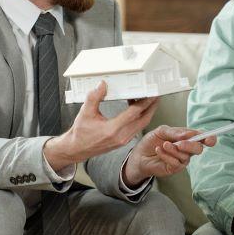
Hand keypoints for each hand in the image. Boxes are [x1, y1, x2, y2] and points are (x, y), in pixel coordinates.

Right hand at [44, 82, 158, 171]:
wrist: (76, 149)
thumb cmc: (80, 133)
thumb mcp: (85, 113)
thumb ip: (94, 97)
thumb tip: (102, 85)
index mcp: (113, 129)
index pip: (134, 113)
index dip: (144, 102)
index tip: (151, 93)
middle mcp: (121, 136)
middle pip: (143, 119)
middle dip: (152, 107)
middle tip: (157, 95)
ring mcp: (124, 140)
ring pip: (141, 124)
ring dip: (147, 112)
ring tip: (149, 100)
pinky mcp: (123, 141)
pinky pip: (137, 128)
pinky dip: (140, 118)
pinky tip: (137, 109)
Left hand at [122, 125, 216, 184]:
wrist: (139, 154)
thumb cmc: (152, 141)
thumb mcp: (162, 131)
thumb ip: (175, 132)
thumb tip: (188, 134)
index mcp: (187, 137)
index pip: (202, 138)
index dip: (209, 138)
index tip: (209, 140)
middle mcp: (187, 149)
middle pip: (198, 149)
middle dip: (191, 145)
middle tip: (180, 143)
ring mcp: (182, 160)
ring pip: (186, 156)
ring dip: (174, 150)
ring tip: (164, 145)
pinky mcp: (174, 168)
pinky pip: (176, 163)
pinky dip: (167, 155)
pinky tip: (159, 150)